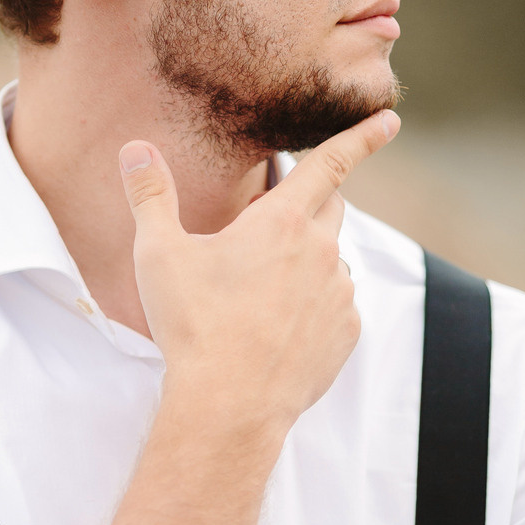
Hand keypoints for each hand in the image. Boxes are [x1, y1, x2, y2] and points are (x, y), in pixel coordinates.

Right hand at [120, 110, 398, 429]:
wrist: (228, 405)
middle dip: (312, 203)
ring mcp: (338, 295)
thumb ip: (150, 196)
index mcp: (281, 222)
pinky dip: (315, 305)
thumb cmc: (193, 326)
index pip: (331, 164)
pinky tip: (278, 326)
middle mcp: (321, 252)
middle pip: (331, 208)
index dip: (362, 137)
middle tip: (270, 220)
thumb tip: (135, 150)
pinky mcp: (345, 335)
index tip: (390, 119)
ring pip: (332, 261)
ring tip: (261, 291)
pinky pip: (337, 306)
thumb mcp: (159, 255)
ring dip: (308, 261)